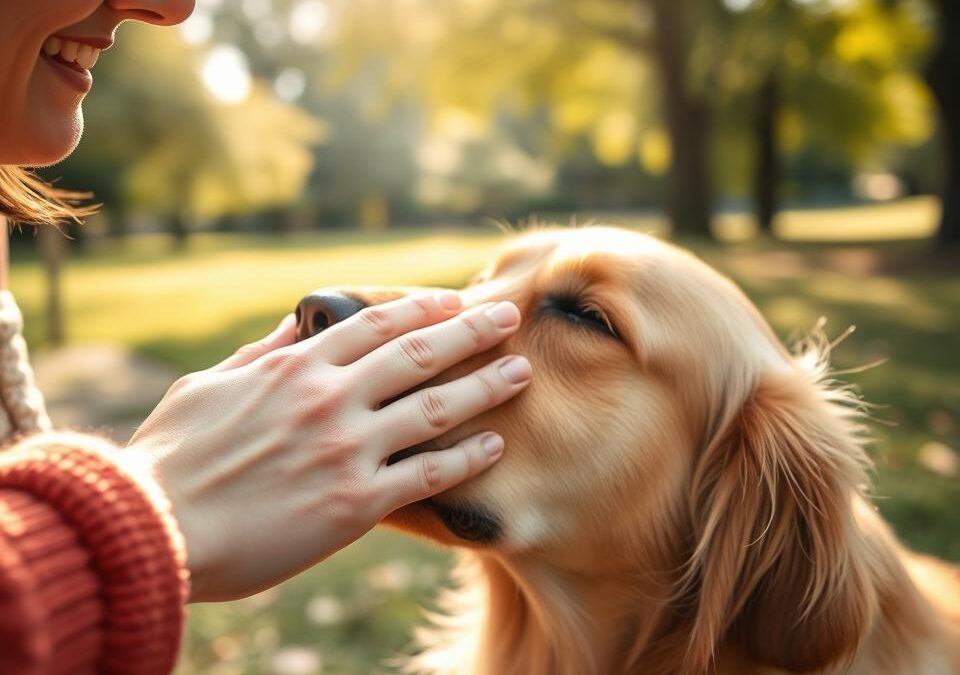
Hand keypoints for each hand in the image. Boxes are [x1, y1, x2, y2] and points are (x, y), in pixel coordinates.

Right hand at [123, 292, 530, 601]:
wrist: (153, 529)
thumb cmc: (172, 457)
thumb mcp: (209, 384)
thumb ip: (262, 351)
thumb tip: (298, 320)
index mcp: (295, 366)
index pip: (377, 323)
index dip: (424, 306)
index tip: (457, 298)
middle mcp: (330, 398)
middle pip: (420, 352)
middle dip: (472, 330)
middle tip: (510, 317)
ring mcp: (347, 449)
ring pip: (436, 407)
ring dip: (486, 386)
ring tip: (523, 373)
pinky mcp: (356, 503)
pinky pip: (427, 475)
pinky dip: (467, 458)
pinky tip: (496, 446)